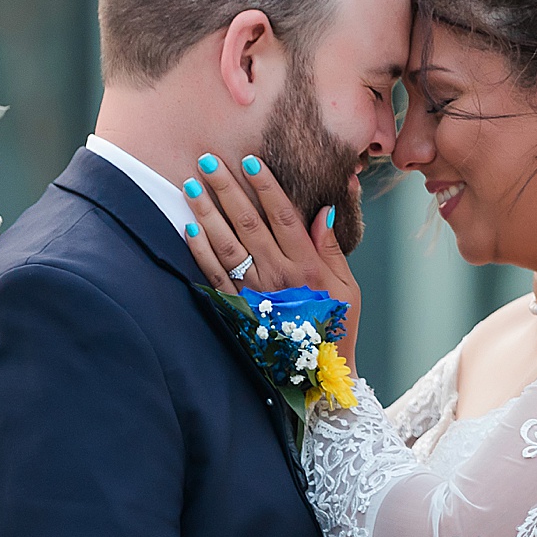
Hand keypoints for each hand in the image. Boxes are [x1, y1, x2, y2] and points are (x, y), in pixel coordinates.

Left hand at [181, 153, 361, 363]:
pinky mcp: (237, 310)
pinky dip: (200, 251)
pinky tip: (188, 227)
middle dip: (227, 189)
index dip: (265, 186)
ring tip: (191, 185)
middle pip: (249, 223)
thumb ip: (333, 247)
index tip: (249, 161)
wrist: (318, 376)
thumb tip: (326, 207)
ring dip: (207, 213)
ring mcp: (255, 293)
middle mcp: (279, 276)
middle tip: (208, 160)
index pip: (283, 216)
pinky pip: (214, 276)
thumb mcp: (347, 288)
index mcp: (307, 267)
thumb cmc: (335, 326)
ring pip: (226, 245)